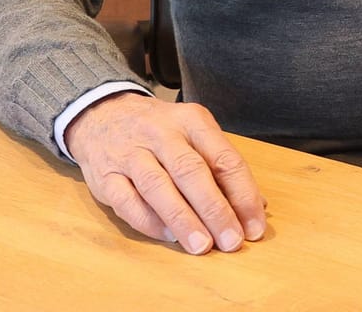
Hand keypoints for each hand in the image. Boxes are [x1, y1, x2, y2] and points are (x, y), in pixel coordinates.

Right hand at [65, 92, 266, 254]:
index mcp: (192, 121)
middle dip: (215, 210)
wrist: (103, 114)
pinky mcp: (104, 176)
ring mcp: (130, 153)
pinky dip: (149, 221)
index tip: (254, 226)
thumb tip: (258, 206)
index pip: (224, 158)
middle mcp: (162, 134)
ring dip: (183, 220)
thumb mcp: (195, 133)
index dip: (243, 195)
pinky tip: (169, 236)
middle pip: (192, 173)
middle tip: (231, 241)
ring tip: (202, 246)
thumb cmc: (161, 131)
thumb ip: (222, 167)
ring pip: (159, 187)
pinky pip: (127, 201)